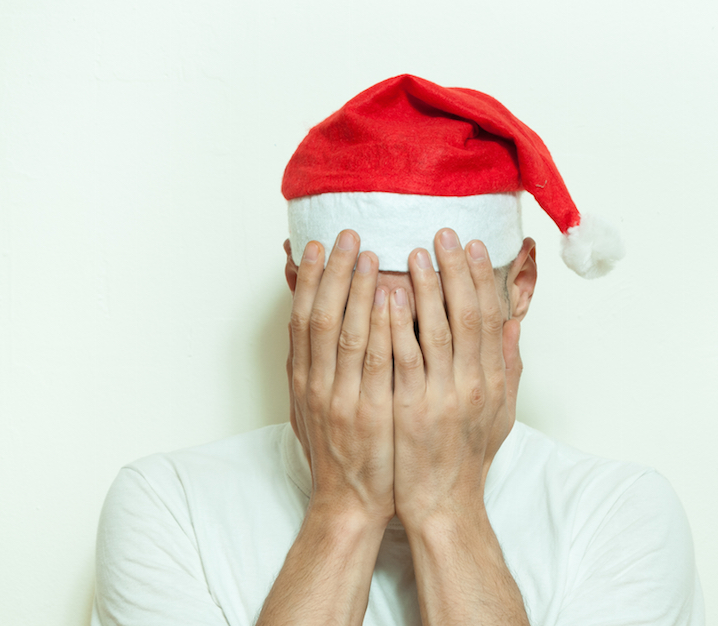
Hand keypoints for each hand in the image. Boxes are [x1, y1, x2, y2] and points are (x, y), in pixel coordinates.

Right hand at [287, 232, 394, 524]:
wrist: (349, 502)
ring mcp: (344, 399)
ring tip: (369, 254)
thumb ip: (310, 368)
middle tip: (347, 235)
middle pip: (323, 318)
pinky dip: (384, 327)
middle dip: (334, 273)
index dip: (310, 280)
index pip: (303, 319)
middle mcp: (319, 385)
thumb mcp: (311, 408)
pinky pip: (379, 363)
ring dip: (357, 291)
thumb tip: (304, 329)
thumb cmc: (337, 453)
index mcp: (305, 380)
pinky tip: (393, 298)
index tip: (318, 246)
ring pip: (348, 334)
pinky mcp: (372, 413)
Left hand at [388, 228, 520, 530]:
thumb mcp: (500, 411)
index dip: (482, 278)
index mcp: (493, 380)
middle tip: (443, 233)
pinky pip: (404, 358)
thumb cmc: (467, 456)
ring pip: (436, 329)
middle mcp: (473, 383)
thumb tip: (515, 324)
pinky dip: (397, 324)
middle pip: (467, 315)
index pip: (491, 317)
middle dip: (455, 270)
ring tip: (414, 252)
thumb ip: (508, 365)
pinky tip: (388, 295)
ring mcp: (442, 395)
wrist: (443, 502)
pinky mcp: (412, 408)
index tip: (473, 246)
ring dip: (426, 287)